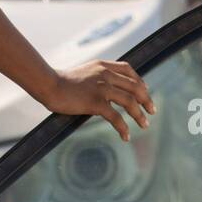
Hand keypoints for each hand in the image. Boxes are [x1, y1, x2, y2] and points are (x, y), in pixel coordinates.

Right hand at [41, 60, 155, 141]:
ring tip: (145, 125)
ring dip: (139, 114)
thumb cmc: (62, 82)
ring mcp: (101, 87)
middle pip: (135, 86)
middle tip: (152, 111)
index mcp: (102, 65)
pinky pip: (116, 117)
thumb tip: (109, 88)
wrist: (49, 84)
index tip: (145, 92)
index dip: (140, 82)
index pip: (129, 69)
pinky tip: (125, 136)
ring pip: (129, 101)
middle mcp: (105, 74)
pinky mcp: (95, 102)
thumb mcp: (84, 73)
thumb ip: (98, 76)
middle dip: (146, 100)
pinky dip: (123, 127)